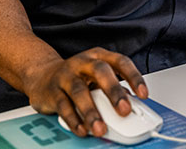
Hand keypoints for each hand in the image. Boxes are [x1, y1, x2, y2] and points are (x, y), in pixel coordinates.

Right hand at [22, 47, 147, 137]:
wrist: (42, 75)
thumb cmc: (77, 77)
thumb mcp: (97, 77)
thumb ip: (114, 88)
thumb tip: (132, 106)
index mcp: (99, 56)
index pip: (121, 62)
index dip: (134, 77)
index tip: (144, 94)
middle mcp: (83, 62)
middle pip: (101, 72)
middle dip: (114, 92)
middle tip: (125, 111)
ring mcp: (66, 75)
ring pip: (79, 91)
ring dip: (92, 112)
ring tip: (101, 128)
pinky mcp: (52, 91)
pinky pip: (63, 106)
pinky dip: (74, 120)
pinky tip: (83, 130)